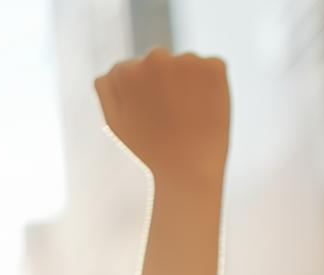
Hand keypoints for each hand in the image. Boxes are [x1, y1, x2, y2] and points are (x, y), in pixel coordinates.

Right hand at [95, 49, 229, 186]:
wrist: (187, 170)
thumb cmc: (148, 150)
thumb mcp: (114, 122)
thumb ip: (107, 90)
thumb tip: (109, 71)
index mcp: (128, 70)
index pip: (131, 69)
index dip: (138, 93)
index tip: (146, 114)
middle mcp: (156, 56)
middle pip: (158, 62)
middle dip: (162, 82)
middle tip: (167, 116)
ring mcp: (188, 59)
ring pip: (184, 66)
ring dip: (186, 82)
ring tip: (187, 116)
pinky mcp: (215, 66)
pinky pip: (210, 68)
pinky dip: (210, 85)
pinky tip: (204, 109)